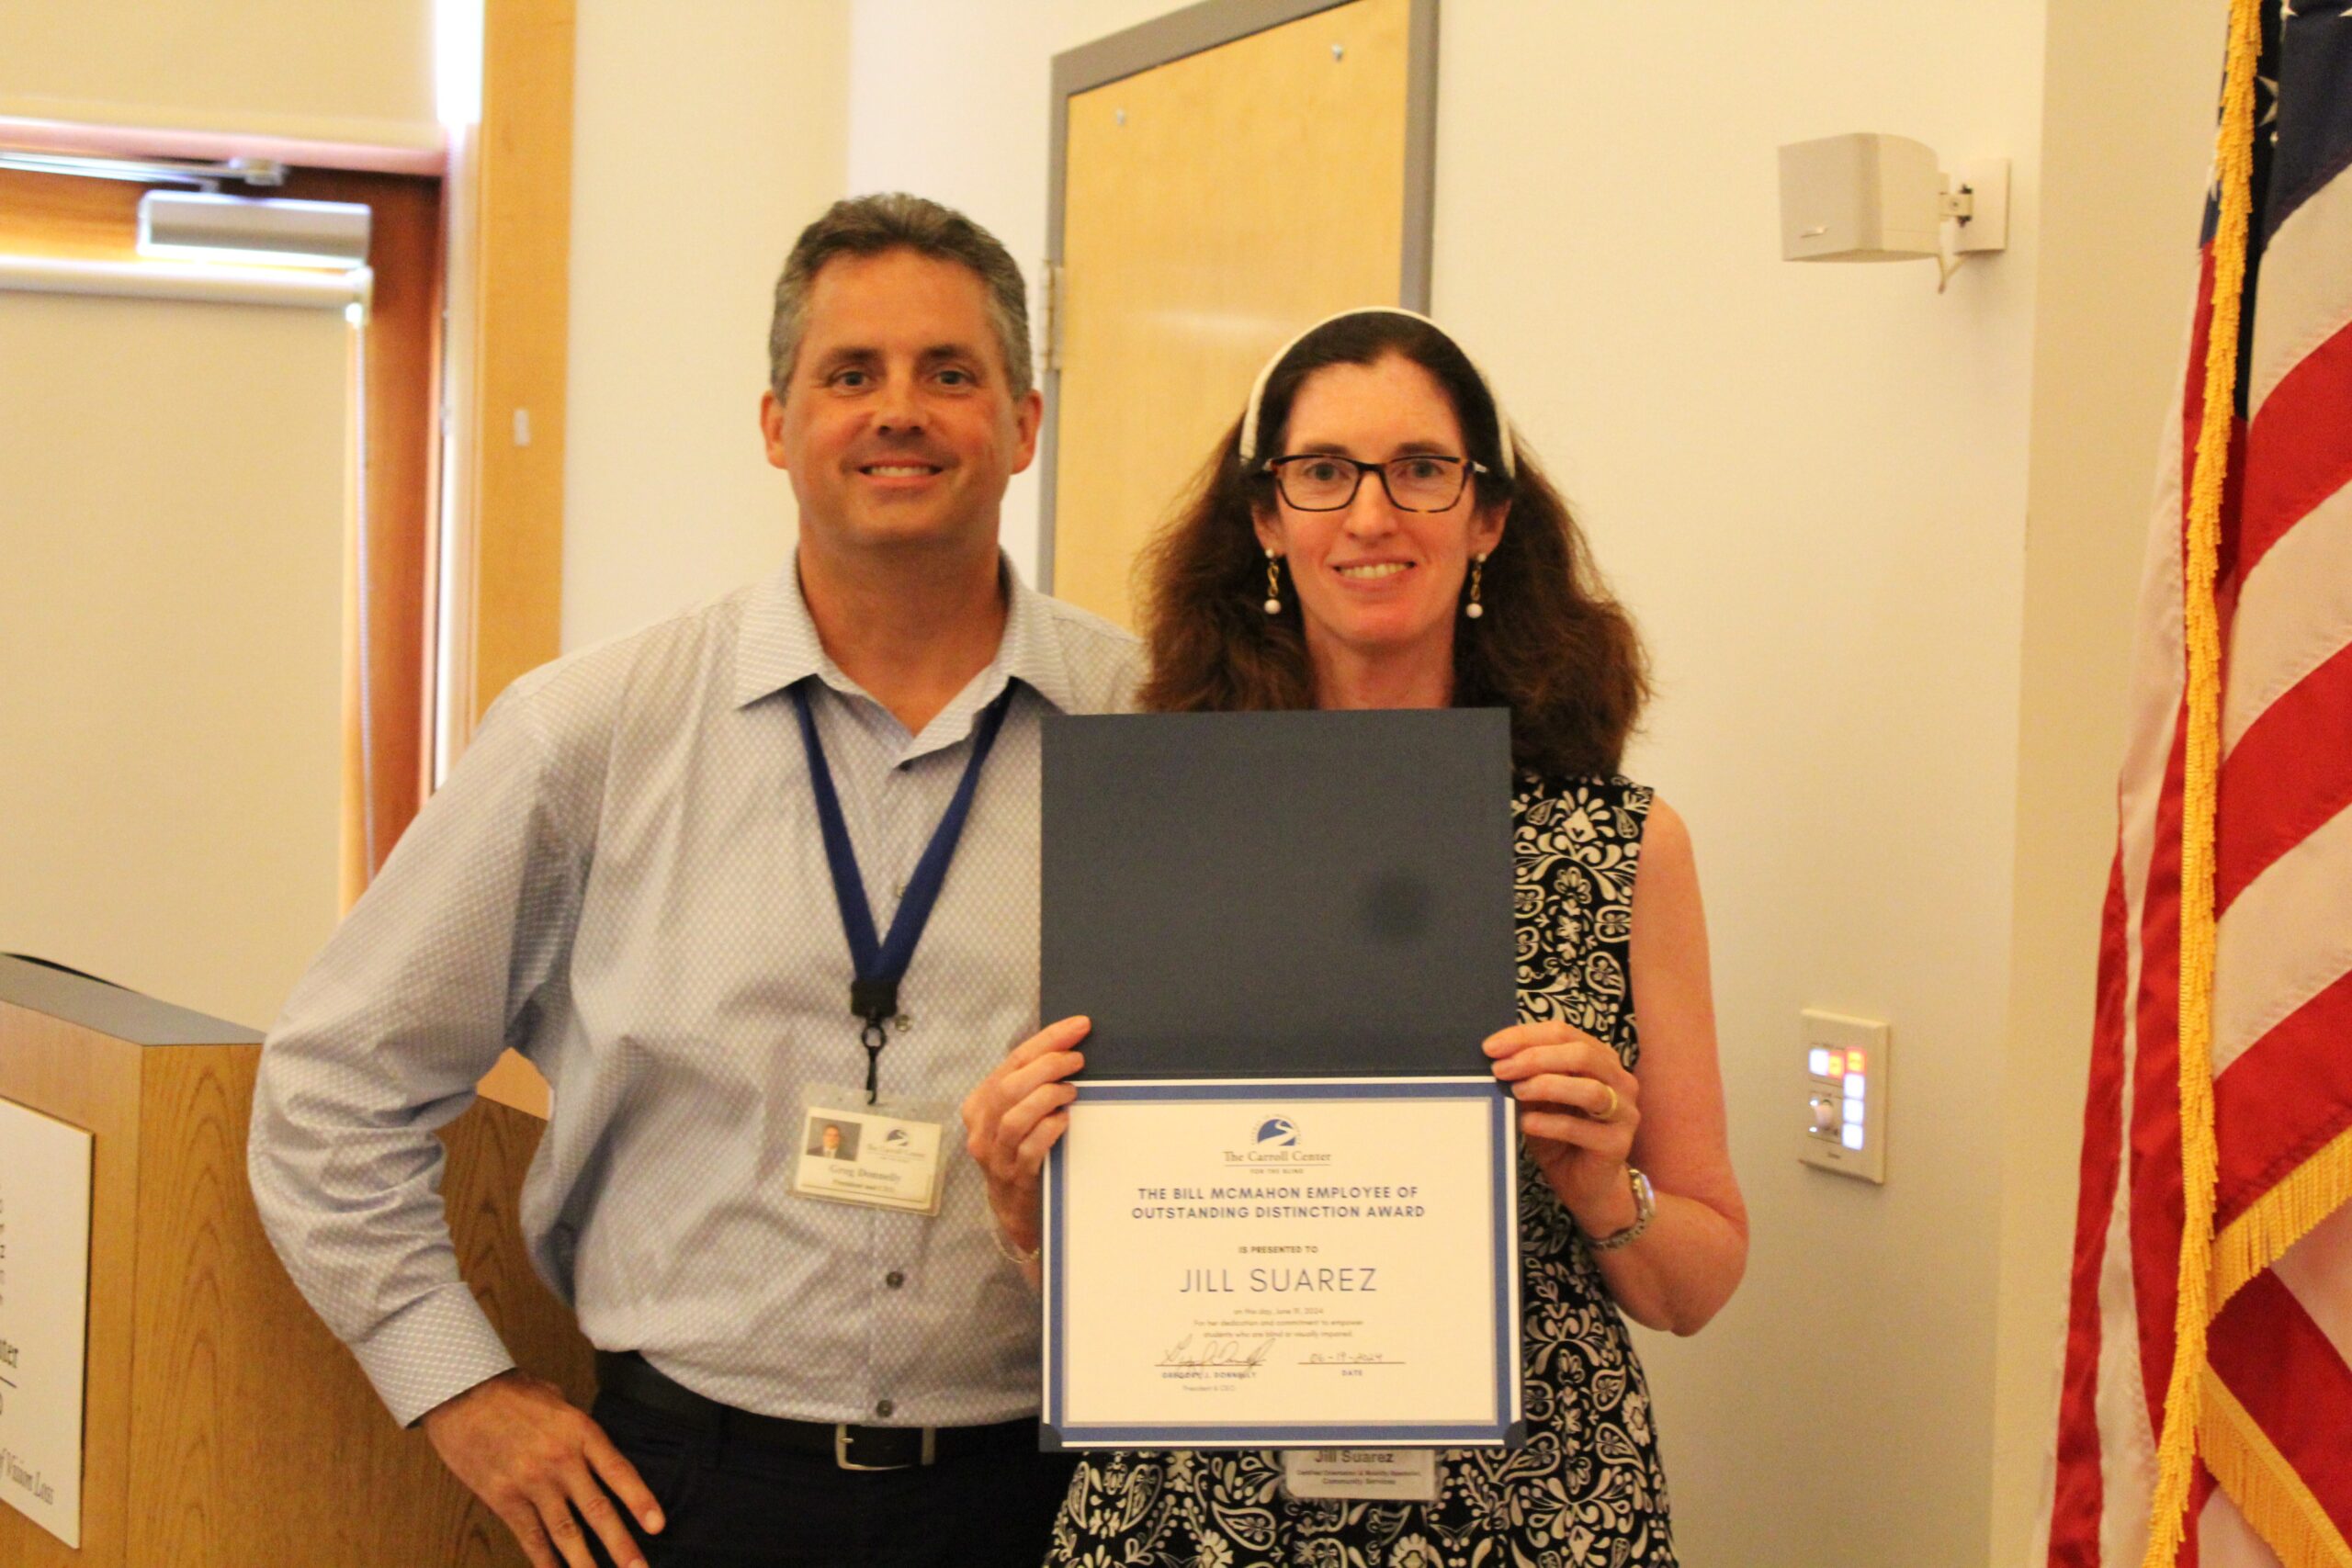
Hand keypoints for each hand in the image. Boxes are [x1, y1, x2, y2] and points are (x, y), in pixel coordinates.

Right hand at [421, 1370, 661, 1567]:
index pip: (619, 1473)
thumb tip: (593, 1451)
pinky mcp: (504, 1498)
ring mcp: (532, 1483)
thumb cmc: (511, 1392)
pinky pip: (530, 1536)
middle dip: (621, 1545)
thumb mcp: (558, 1399)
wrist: (461, 1394)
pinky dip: (545, 1560)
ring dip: (585, 1563)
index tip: (657, 1526)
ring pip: (566, 1532)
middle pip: (598, 1510)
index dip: (640, 1501)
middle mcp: (561, 1461)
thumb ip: (578, 1429)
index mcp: (580, 1432)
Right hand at [961, 1015, 1089, 1256]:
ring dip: (1046, 1097)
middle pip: (1009, 1087)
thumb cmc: (1023, 1151)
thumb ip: (1032, 1086)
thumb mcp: (1018, 1115)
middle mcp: (982, 1128)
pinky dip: (1047, 1131)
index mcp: (981, 1104)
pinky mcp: (1014, 1179)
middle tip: (1078, 1061)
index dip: (1047, 1040)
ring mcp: (995, 1156)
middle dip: (1047, 1066)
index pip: (1013, 1060)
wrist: (1016, 1211)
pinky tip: (1064, 1121)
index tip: (1079, 1026)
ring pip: (1013, 1118)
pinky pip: (1028, 1151)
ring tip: (1071, 1091)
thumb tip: (1071, 1048)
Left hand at [1484, 1021, 1641, 1230]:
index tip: (1491, 1047)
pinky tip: (1527, 1123)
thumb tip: (1497, 1057)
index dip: (1526, 1036)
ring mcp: (1624, 1112)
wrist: (1585, 1185)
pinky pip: (1583, 1130)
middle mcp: (1619, 1080)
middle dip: (1536, 1057)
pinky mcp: (1618, 1144)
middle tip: (1500, 1069)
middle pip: (1582, 1055)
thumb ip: (1527, 1076)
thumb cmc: (1560, 1136)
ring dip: (1548, 1086)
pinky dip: (1551, 1123)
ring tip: (1515, 1091)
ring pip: (1590, 1090)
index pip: (1564, 1033)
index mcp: (1600, 1059)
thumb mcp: (1539, 1100)